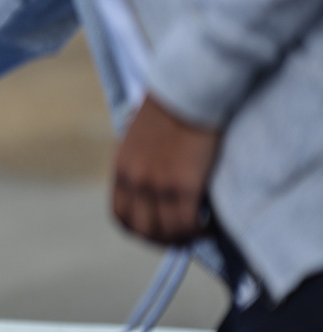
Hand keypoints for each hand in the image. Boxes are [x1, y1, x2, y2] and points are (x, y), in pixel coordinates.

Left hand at [112, 95, 219, 244]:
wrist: (187, 92)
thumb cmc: (171, 107)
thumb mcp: (139, 136)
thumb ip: (140, 161)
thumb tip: (152, 178)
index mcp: (122, 169)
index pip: (121, 215)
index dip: (139, 230)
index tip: (157, 232)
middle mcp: (134, 181)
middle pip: (141, 229)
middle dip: (162, 240)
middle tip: (183, 238)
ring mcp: (156, 185)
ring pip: (166, 231)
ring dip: (183, 238)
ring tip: (200, 233)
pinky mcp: (182, 185)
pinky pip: (187, 222)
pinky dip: (199, 230)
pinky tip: (211, 226)